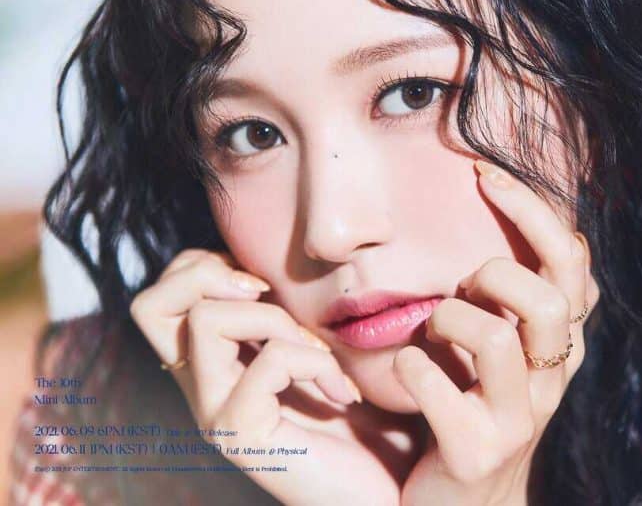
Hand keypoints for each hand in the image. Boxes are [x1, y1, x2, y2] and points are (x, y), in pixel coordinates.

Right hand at [129, 249, 401, 505]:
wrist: (383, 489)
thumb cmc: (362, 418)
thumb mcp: (320, 346)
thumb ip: (287, 312)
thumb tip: (270, 264)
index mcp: (213, 364)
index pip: (160, 295)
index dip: (204, 265)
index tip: (262, 284)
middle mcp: (200, 388)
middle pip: (150, 304)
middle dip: (211, 275)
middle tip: (267, 297)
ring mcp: (214, 415)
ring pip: (206, 320)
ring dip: (277, 320)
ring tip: (318, 356)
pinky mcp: (241, 435)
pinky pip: (268, 361)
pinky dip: (316, 362)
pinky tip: (342, 393)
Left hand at [394, 159, 599, 505]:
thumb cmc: (472, 407)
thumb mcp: (502, 348)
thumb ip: (509, 295)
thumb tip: (495, 207)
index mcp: (561, 342)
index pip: (572, 260)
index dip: (533, 209)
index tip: (483, 172)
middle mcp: (553, 375)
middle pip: (551, 292)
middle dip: (497, 268)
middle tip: (465, 281)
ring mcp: (520, 417)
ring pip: (497, 335)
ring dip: (449, 317)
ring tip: (431, 328)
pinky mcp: (477, 451)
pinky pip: (439, 388)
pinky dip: (412, 367)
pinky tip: (407, 369)